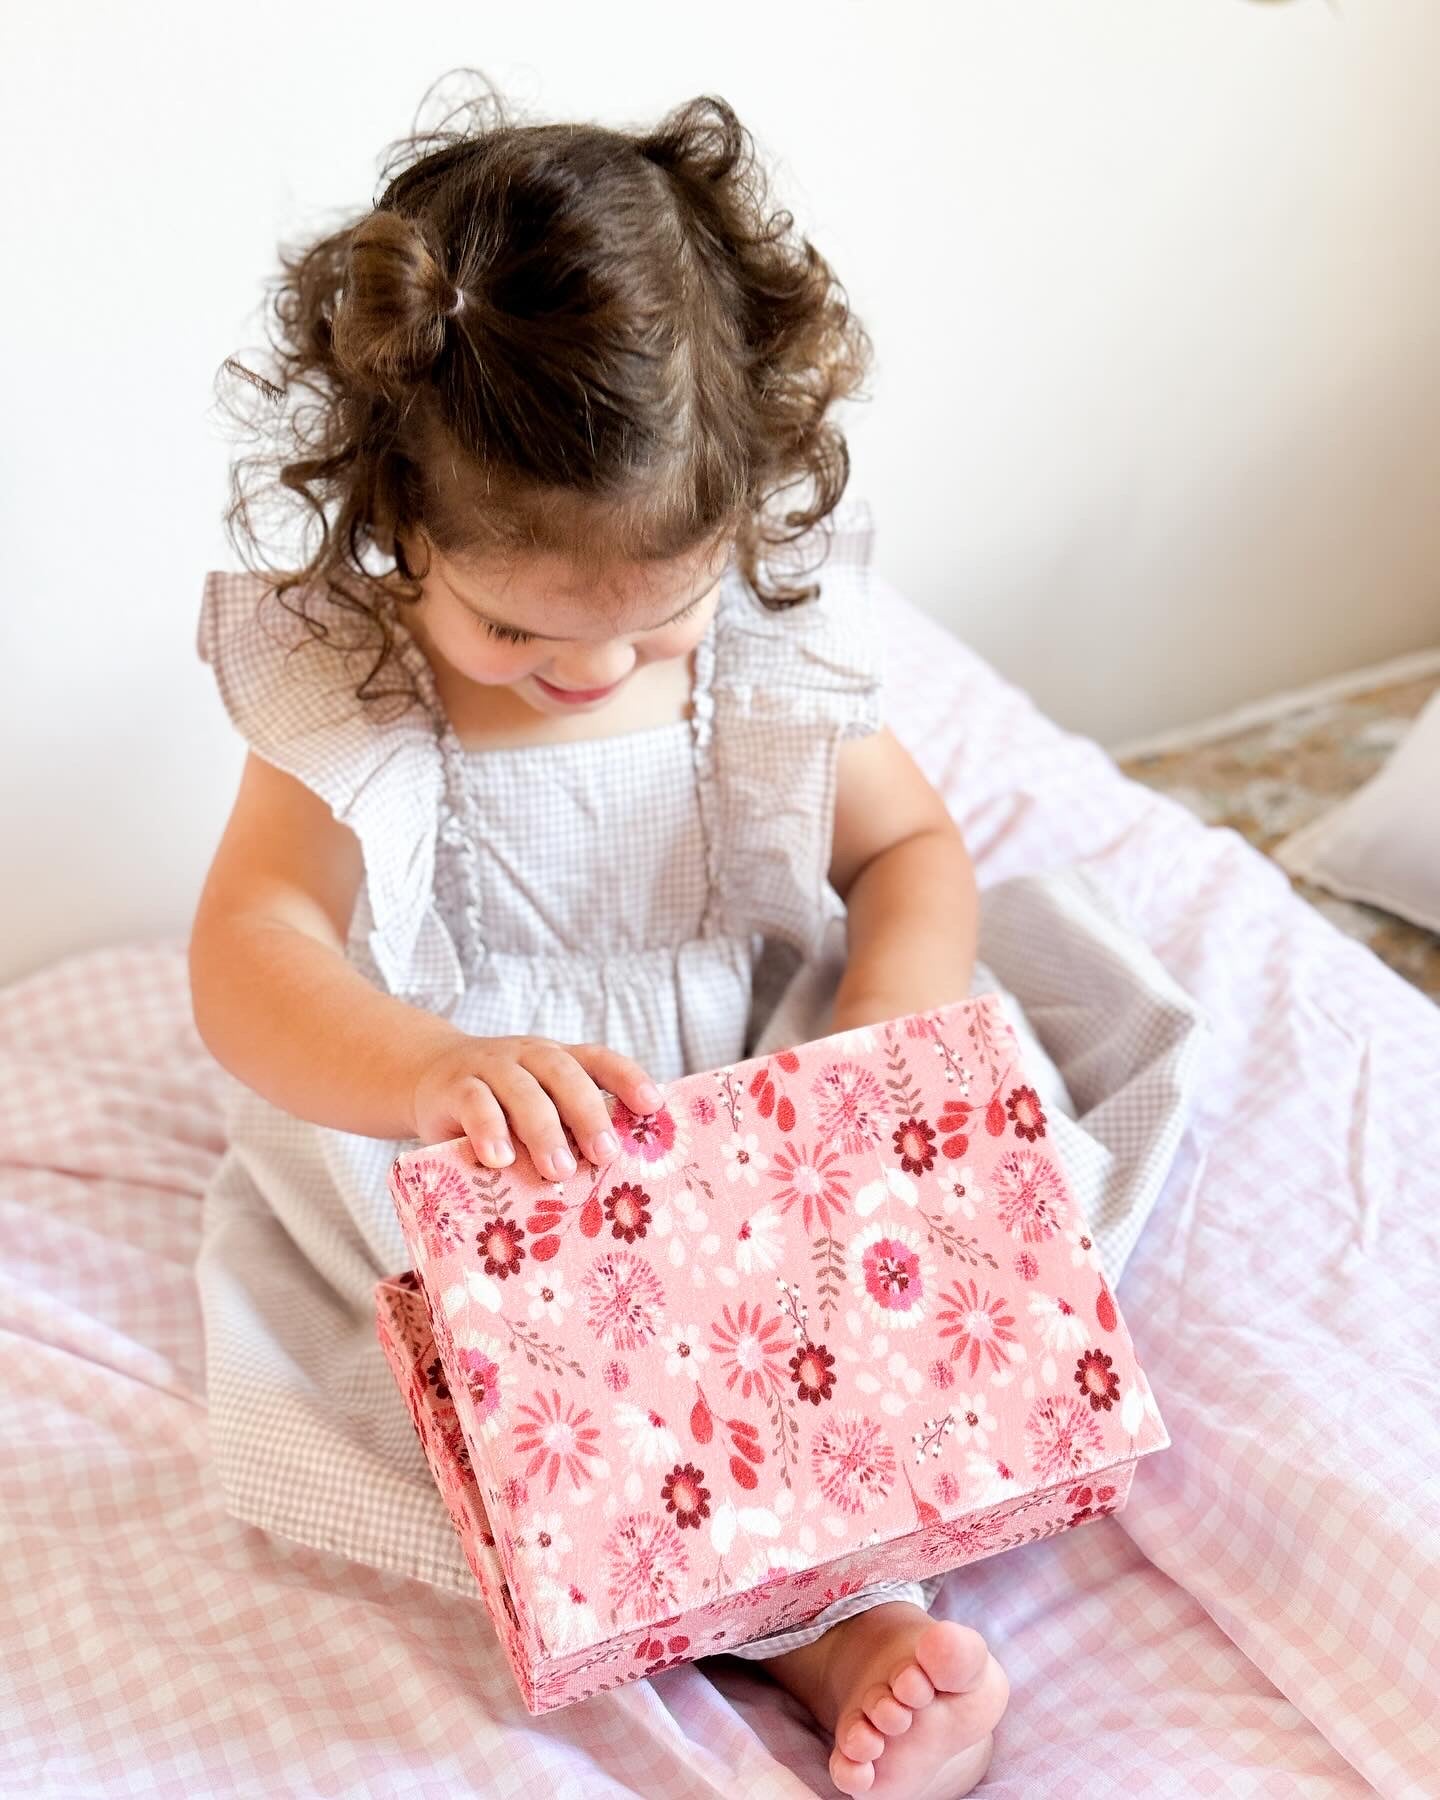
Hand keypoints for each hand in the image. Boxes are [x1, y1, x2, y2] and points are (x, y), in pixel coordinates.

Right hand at [409, 1036, 661, 1177]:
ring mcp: (490, 1067)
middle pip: (564, 1073)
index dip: (628, 1078)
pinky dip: (489, 1129)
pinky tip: (500, 1159)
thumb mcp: (535, 1107)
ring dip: (543, 1129)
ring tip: (559, 1170)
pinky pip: (474, 1103)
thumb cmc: (499, 1105)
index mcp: (558, 1060)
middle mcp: (528, 1056)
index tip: (653, 1107)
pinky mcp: (454, 1087)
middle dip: (588, 1112)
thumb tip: (614, 1181)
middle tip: (605, 1154)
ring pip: (521, 1089)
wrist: (427, 1076)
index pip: (599, 1059)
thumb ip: (565, 1129)